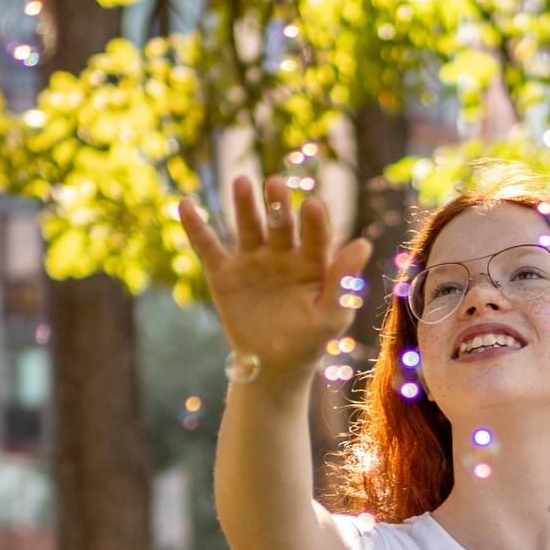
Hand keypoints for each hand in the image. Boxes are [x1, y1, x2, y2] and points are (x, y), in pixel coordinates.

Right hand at [176, 175, 371, 377]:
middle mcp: (282, 255)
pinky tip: (185, 205)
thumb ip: (343, 280)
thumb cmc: (309, 343)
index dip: (314, 222)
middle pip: (280, 224)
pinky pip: (208, 246)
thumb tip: (364, 242)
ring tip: (242, 181)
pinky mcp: (224, 272)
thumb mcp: (331, 316)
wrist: (272, 367)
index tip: (312, 205)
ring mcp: (252, 260)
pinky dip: (196, 227)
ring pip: (247, 226)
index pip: (315, 236)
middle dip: (277, 204)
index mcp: (312, 263)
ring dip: (244, 204)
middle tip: (275, 183)